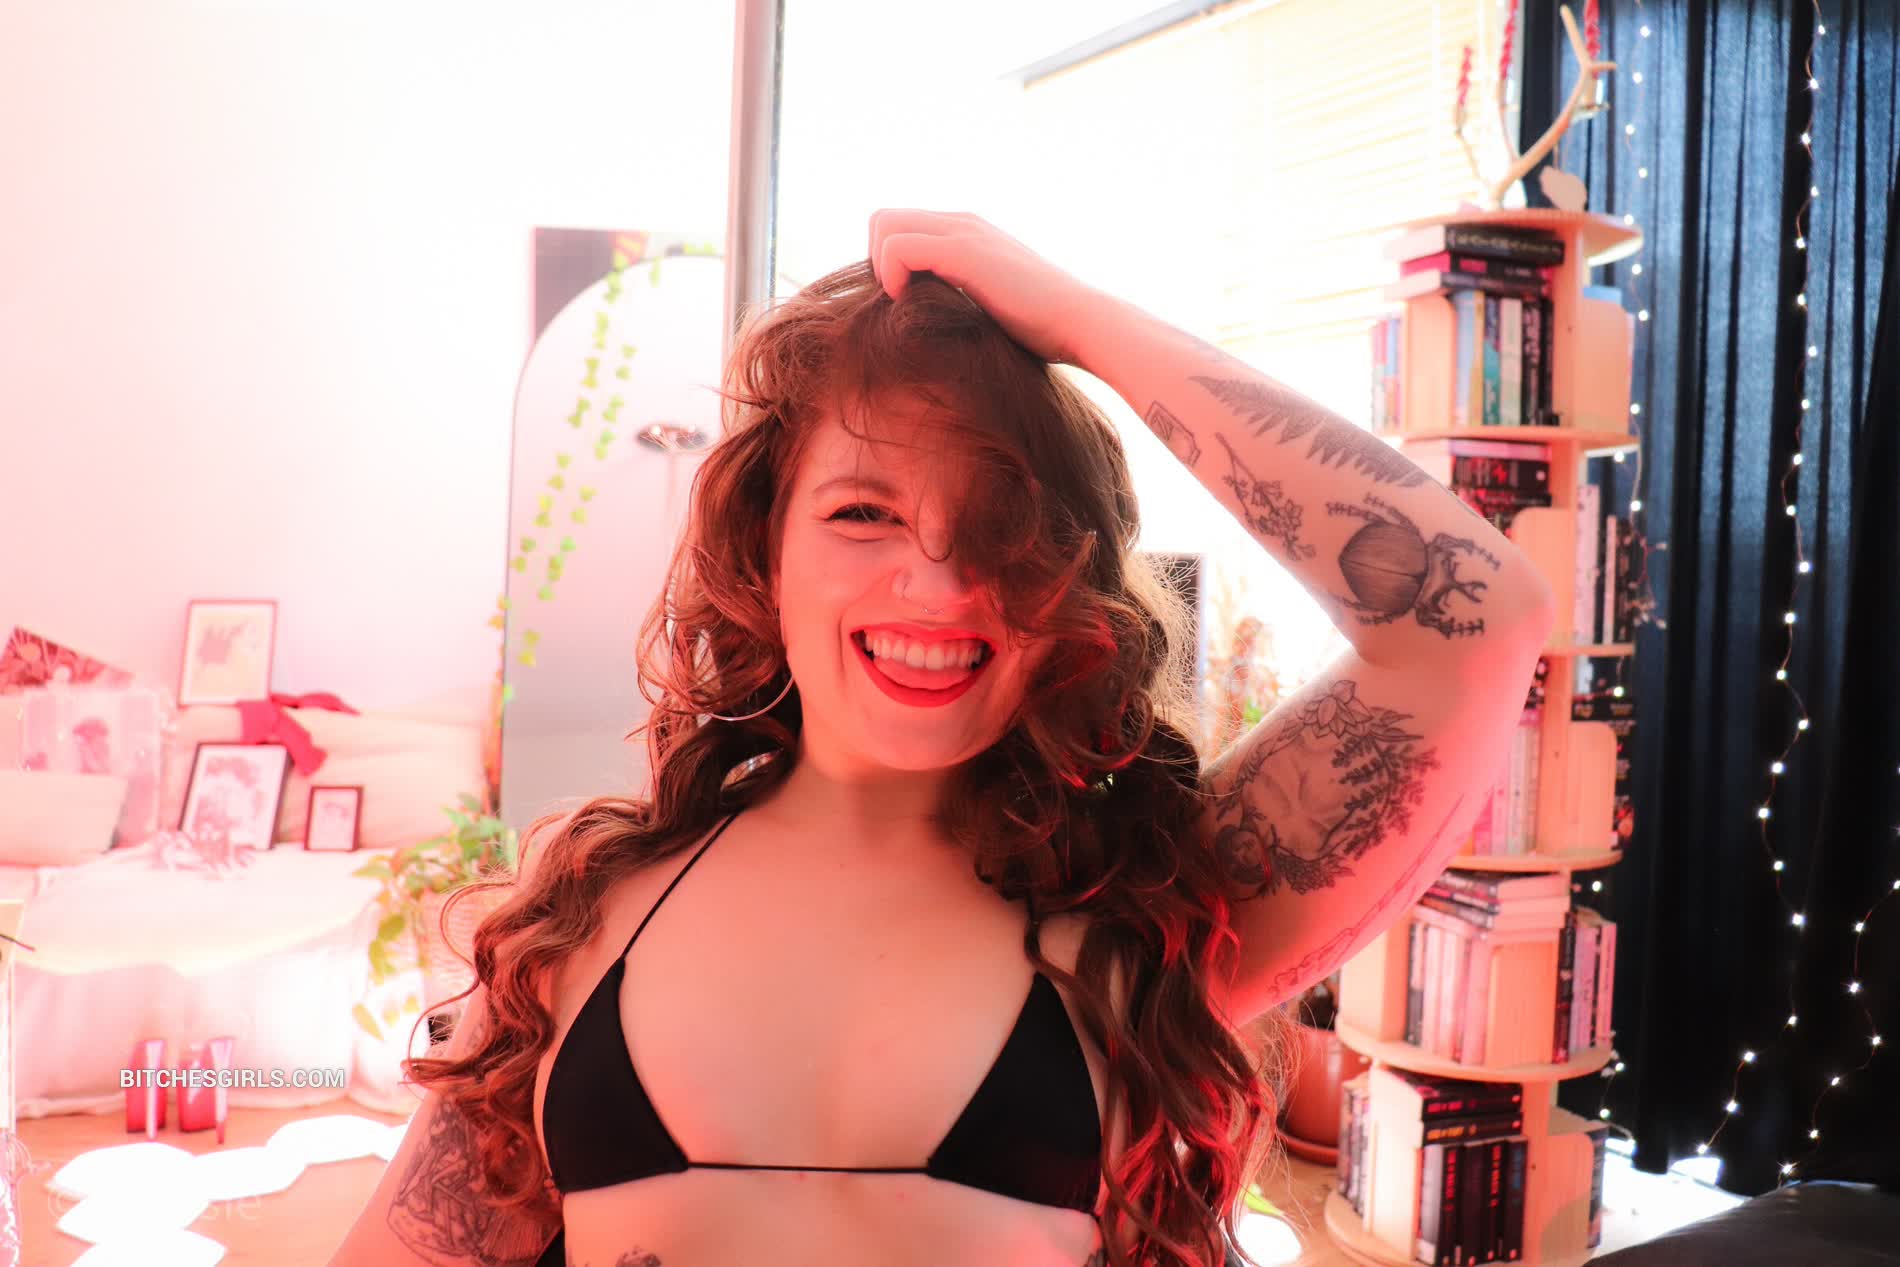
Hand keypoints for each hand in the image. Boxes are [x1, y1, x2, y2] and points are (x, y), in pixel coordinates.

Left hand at [867, 209, 1101, 365]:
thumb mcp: (991, 307)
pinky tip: (911, 303)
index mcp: (969, 232)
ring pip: (884, 223)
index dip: (888, 263)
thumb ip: (961, 297)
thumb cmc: (1041, 331)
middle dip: (877, 262)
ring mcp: (964, 231)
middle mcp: (963, 222)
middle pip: (884, 218)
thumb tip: (925, 317)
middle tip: (899, 302)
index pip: (900, 225)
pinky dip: (891, 276)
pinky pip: (898, 247)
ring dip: (882, 268)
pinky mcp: (964, 251)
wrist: (1080, 324)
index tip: (904, 301)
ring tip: (906, 303)